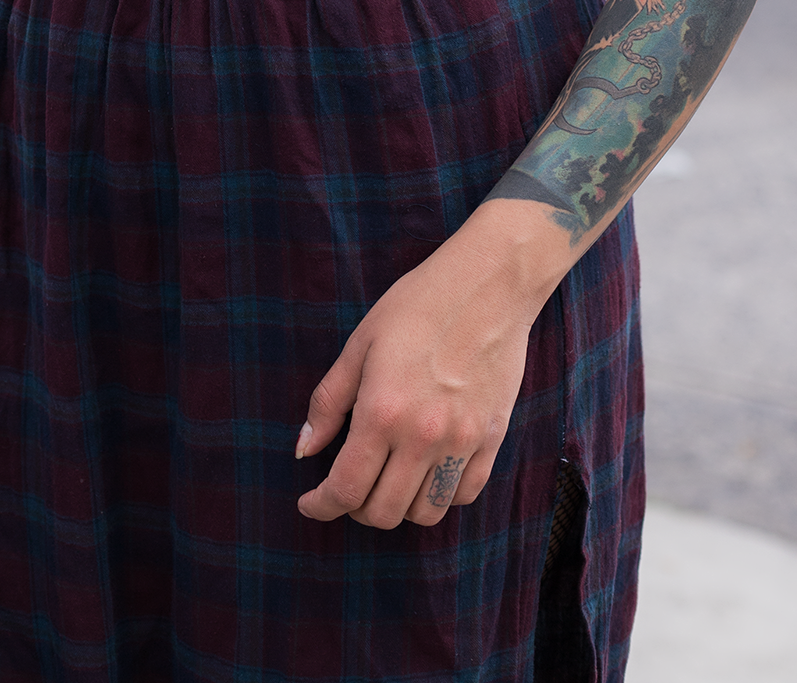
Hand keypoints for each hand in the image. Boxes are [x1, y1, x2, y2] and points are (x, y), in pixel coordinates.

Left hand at [294, 204, 564, 528]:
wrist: (488, 283)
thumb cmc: (418, 305)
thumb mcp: (360, 343)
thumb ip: (328, 402)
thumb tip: (304, 450)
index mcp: (382, 411)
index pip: (345, 489)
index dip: (321, 506)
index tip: (310, 503)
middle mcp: (422, 436)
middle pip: (383, 512)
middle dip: (355, 508)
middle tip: (348, 485)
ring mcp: (462, 442)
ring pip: (425, 513)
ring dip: (399, 506)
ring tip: (388, 478)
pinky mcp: (492, 439)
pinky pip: (464, 494)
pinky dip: (440, 495)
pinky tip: (426, 470)